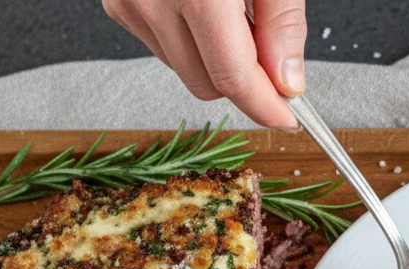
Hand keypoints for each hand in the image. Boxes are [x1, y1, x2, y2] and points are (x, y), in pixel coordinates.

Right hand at [103, 0, 306, 130]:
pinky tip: (199, 6)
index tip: (290, 118)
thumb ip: (283, 23)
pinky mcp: (118, 5)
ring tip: (229, 11)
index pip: (234, 80)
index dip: (267, 107)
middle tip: (267, 45)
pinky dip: (187, 38)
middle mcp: (154, 1)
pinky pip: (162, 47)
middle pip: (208, 86)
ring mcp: (129, 4)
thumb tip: (288, 84)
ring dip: (214, 59)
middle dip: (244, 81)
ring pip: (185, 71)